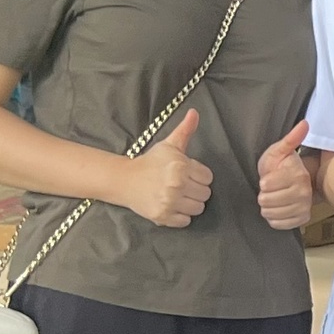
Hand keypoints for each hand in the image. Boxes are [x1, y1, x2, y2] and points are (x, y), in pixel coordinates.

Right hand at [123, 107, 213, 227]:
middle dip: (196, 190)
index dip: (199, 175)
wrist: (125, 180)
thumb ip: (185, 130)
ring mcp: (169, 202)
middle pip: (206, 194)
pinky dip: (181, 216)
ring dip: (190, 203)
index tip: (188, 174)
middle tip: (183, 185)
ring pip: (198, 209)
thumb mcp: (169, 145)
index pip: (208, 178)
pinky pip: (186, 221)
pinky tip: (172, 206)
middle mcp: (176, 185)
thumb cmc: (151, 162)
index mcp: (180, 167)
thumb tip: (195, 112)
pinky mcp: (162, 217)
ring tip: (178, 196)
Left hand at [255, 119, 314, 230]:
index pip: (266, 185)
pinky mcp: (301, 219)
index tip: (269, 177)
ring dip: (267, 206)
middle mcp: (304, 193)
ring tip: (274, 198)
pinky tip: (278, 208)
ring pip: (270, 213)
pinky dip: (274, 218)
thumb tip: (305, 123)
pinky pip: (278, 224)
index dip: (264, 182)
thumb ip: (291, 139)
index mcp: (298, 175)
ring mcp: (303, 207)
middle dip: (264, 195)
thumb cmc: (283, 165)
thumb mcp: (281, 150)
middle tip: (271, 189)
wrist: (297, 182)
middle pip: (266, 201)